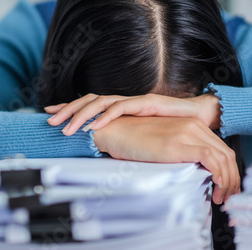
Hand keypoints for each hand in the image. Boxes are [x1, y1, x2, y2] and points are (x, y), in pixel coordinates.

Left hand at [45, 93, 221, 135]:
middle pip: (89, 100)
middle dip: (67, 109)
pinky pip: (121, 107)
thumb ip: (124, 140)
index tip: (50, 114)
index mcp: (120, 109)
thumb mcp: (140, 137)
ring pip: (100, 102)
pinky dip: (105, 116)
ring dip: (81, 114)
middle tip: (49, 119)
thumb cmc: (171, 130)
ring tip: (66, 127)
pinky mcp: (146, 103)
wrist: (202, 117)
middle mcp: (123, 101)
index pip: (89, 105)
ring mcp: (133, 100)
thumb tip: (107, 150)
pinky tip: (93, 125)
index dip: (69, 108)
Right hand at [92, 116, 239, 203]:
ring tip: (221, 198)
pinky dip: (219, 174)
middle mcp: (192, 126)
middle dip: (233, 178)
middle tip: (227, 197)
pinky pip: (211, 159)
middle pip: (226, 154)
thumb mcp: (162, 143)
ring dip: (228, 181)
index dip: (229, 171)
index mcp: (190, 124)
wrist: (114, 130)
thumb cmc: (133, 140)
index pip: (221, 149)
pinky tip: (216, 186)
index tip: (225, 188)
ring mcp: (186, 133)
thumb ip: (180, 151)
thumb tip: (194, 172)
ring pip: (223, 158)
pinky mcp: (178, 144)